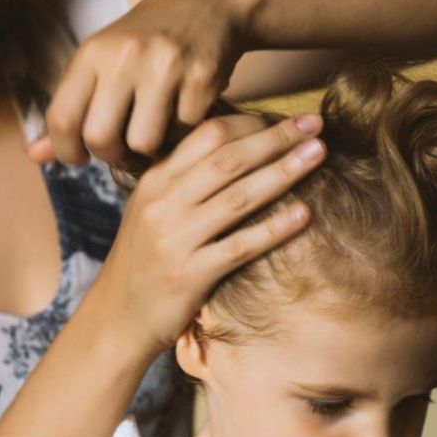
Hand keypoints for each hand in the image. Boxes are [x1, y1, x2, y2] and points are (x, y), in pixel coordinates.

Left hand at [28, 0, 242, 165]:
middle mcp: (124, 56)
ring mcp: (165, 66)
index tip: (81, 156)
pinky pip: (184, 132)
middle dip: (111, 154)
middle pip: (101, 139)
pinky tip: (185, 111)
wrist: (210, 4)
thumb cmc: (146, 42)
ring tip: (156, 128)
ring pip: (144, 143)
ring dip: (150, 147)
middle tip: (122, 146)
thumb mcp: (101, 64)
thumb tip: (35, 156)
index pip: (62, 119)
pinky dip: (185, 131)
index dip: (67, 151)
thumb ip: (71, 109)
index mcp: (92, 52)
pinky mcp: (201, 77)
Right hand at [80, 112, 324, 357]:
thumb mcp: (151, 211)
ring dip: (284, 172)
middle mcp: (162, 203)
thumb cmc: (144, 262)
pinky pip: (240, 245)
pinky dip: (274, 228)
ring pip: (238, 197)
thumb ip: (184, 180)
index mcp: (154, 180)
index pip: (207, 135)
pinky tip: (304, 214)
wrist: (117, 318)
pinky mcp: (189, 275)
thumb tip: (235, 147)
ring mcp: (174, 239)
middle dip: (276, 137)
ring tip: (319, 154)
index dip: (253, 122)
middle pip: (229, 159)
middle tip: (315, 123)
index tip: (287, 118)